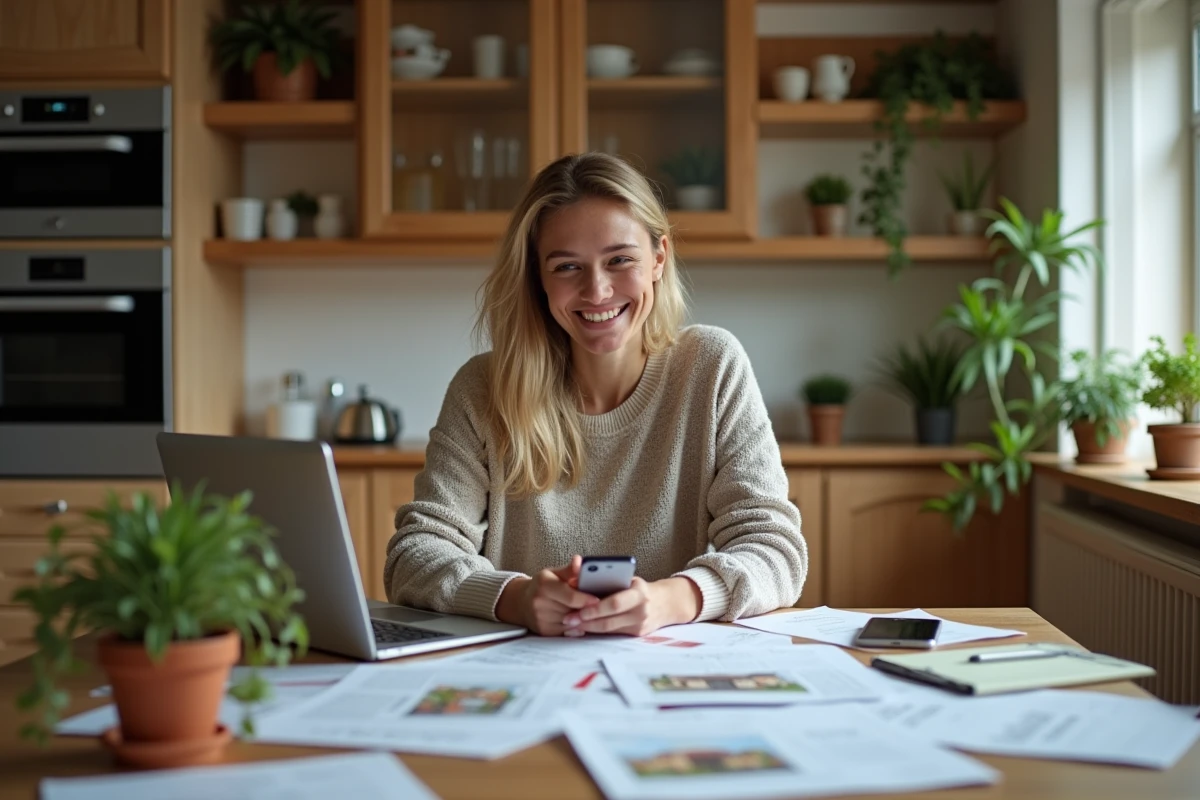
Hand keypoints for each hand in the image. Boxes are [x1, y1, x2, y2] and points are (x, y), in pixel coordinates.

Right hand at [496, 555, 599, 635]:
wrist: (522, 602)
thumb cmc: (543, 585)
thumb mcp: (554, 573)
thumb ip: (570, 570)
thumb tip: (579, 561)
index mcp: (544, 585)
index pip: (571, 596)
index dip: (587, 600)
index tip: (600, 600)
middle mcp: (540, 603)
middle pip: (573, 611)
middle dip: (588, 610)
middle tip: (602, 607)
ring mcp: (541, 619)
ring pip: (572, 623)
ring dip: (583, 620)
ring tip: (592, 613)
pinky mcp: (544, 631)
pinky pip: (567, 632)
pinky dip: (577, 627)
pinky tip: (581, 621)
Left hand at [561, 576, 701, 636]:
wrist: (665, 603)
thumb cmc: (638, 587)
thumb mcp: (627, 579)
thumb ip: (606, 579)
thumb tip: (575, 580)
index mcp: (639, 592)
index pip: (615, 602)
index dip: (595, 608)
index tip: (576, 608)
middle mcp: (642, 610)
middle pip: (610, 619)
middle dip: (587, 620)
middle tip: (568, 619)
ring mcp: (640, 625)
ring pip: (609, 629)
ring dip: (588, 627)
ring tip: (572, 624)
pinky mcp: (637, 635)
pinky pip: (613, 634)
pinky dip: (597, 631)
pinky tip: (584, 627)